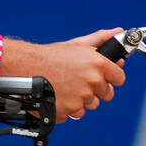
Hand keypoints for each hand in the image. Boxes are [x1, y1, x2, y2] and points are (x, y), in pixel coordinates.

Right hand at [0, 29, 126, 124]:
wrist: (26, 67)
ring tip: (67, 87)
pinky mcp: (68, 111)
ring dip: (81, 100)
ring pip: (90, 105)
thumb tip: (118, 32)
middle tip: (80, 81)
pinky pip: (74, 114)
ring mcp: (80, 98)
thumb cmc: (51, 56)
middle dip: (96, 90)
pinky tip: (59, 95)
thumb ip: (101, 39)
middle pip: (107, 94)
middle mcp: (92, 82)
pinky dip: (67, 107)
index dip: (111, 77)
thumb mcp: (78, 44)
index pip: (119, 78)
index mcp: (98, 65)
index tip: (104, 77)